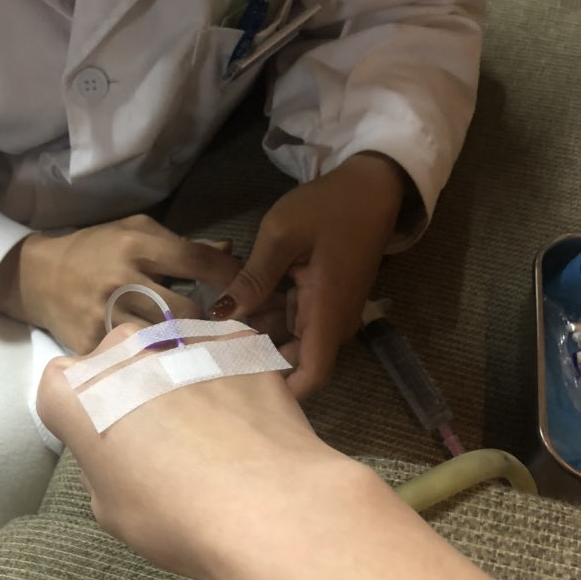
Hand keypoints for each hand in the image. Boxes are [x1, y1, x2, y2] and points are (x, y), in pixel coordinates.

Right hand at [0, 215, 240, 352]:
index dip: (231, 278)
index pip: (197, 261)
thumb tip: (231, 251)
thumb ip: (184, 245)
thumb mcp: (136, 232)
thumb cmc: (94, 250)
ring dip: (187, 349)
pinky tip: (170, 370)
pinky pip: (135, 362)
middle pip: (187, 310)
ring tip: (206, 355)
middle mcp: (122, 280)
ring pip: (164, 342)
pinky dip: (156, 366)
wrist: (36, 277)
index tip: (251, 292)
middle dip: (211, 323)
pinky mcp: (92, 346)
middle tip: (226, 332)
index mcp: (136, 245)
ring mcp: (106, 316)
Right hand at [36, 325, 347, 579]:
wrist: (267, 506)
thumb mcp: (109, 508)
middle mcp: (124, 351)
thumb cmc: (177, 517)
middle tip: (160, 438)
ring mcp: (182, 337)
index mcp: (76, 392)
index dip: (83, 416)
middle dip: (130, 389)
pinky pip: (221, 354)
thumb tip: (122, 450)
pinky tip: (244, 419)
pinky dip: (227, 376)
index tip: (106, 442)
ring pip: (170, 352)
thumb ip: (101, 462)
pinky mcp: (238, 341)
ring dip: (179, 379)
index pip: (61, 389)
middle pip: (116, 361)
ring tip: (210, 432)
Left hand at [209, 154, 406, 399]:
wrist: (371, 188)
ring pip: (286, 341)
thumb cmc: (331, 207)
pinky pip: (290, 322)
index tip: (239, 382)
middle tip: (209, 344)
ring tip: (214, 320)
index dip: (279, 391)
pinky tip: (237, 302)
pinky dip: (265, 316)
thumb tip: (220, 314)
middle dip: (253, 355)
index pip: (312, 377)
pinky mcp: (321, 304)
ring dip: (255, 333)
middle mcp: (331, 324)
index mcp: (327, 314)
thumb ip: (253, 278)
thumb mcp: (282, 234)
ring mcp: (327, 315)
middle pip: (291, 361)